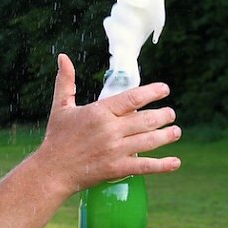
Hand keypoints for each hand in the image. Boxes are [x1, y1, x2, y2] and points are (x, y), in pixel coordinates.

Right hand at [37, 53, 180, 192]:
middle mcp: (110, 130)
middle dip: (164, 115)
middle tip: (171, 114)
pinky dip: (163, 165)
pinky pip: (145, 166)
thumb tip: (62, 57)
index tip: (165, 89)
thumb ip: (66, 82)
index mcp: (99, 112)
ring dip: (167, 136)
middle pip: (146, 119)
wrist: (52, 171)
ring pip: (150, 140)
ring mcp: (115, 150)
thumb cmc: (56, 137)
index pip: (133, 98)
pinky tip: (175, 162)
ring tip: (176, 131)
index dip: (152, 92)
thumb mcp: (60, 107)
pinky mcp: (117, 169)